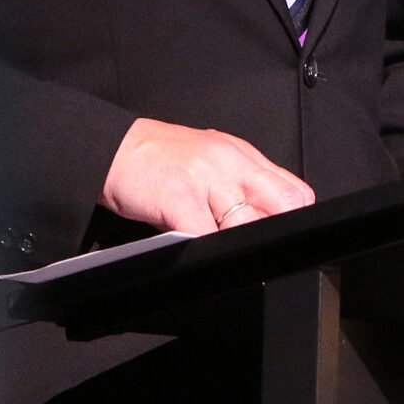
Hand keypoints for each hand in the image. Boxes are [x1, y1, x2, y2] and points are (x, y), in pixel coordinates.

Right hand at [100, 118, 315, 235]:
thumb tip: (268, 220)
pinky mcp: (179, 197)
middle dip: (273, 232)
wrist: (111, 149)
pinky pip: (205, 235)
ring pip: (246, 224)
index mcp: (241, 154)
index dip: (292, 219)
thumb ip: (241, 184)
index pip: (293, 190)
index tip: (279, 235)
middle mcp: (229, 162)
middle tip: (255, 248)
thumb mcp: (211, 161)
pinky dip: (207, 251)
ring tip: (224, 250)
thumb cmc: (159, 160)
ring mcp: (205, 178)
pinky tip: (200, 253)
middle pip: (282, 205)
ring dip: (239, 244)